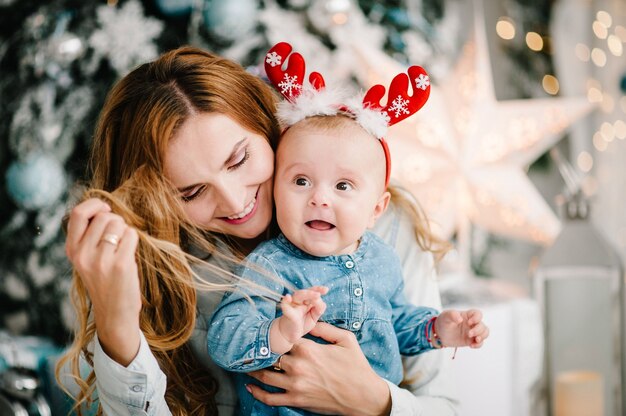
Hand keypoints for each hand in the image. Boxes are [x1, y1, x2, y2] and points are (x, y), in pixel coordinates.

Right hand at [66, 198, 140, 364]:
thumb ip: (90, 236)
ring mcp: (101, 260)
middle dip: (117, 221)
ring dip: (126, 232)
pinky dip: (134, 241)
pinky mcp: (120, 265)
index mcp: (72, 251)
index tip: (105, 209)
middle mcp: (83, 254)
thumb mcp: (88, 259)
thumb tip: (103, 209)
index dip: (94, 205)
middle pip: (105, 217)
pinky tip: (129, 255)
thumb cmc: (105, 283)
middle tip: (118, 238)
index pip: (77, 214)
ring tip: (123, 249)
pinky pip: (132, 235)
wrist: (114, 315)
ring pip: (119, 224)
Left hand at [247, 322, 390, 414]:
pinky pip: (269, 398)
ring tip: (246, 364)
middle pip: (271, 354)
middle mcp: (298, 365)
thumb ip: (324, 328)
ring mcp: (295, 385)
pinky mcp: (295, 401)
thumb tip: (309, 320)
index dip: (278, 332)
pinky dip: (257, 392)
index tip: (272, 330)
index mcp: (308, 348)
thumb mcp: (346, 340)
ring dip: (253, 369)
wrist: (364, 397)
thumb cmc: (357, 367)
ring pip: (265, 375)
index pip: (284, 336)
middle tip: (254, 346)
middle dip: (264, 350)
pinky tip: (250, 386)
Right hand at [270, 286, 327, 353]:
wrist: (289, 335)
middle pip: (304, 293)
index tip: (326, 289)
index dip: (318, 289)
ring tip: (316, 295)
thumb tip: (321, 303)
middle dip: (312, 292)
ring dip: (306, 294)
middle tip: (319, 294)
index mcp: (305, 301)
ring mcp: (293, 307)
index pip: (311, 292)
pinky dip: (285, 301)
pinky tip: (288, 297)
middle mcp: (298, 301)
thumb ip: (318, 309)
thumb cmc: (302, 324)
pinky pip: (285, 307)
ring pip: (297, 296)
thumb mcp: (314, 317)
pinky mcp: (287, 314)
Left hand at [435, 309, 488, 347]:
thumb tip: (460, 319)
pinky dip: (478, 345)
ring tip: (475, 340)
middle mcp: (472, 324)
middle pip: (482, 325)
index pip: (478, 314)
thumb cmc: (444, 321)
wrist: (440, 333)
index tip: (469, 322)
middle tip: (469, 334)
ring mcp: (472, 332)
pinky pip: (480, 343)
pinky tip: (471, 346)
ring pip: (484, 333)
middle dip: (478, 330)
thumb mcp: (445, 316)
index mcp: (467, 315)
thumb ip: (452, 315)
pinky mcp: (471, 340)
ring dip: (482, 337)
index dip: (477, 318)